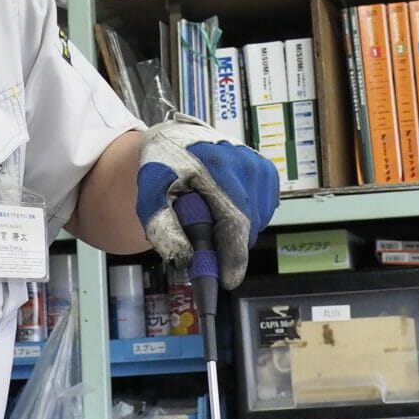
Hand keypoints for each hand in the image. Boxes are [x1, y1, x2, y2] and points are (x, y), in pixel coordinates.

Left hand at [135, 117, 279, 287]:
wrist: (177, 137)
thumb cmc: (160, 167)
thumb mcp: (150, 195)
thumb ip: (162, 227)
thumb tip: (185, 261)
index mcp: (215, 167)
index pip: (234, 221)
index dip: (233, 256)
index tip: (227, 282)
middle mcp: (245, 164)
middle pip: (246, 228)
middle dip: (226, 245)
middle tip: (201, 241)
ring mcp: (260, 167)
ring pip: (256, 222)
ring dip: (235, 230)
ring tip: (209, 212)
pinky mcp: (268, 172)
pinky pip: (262, 212)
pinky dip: (245, 218)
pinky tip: (224, 205)